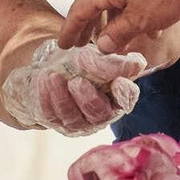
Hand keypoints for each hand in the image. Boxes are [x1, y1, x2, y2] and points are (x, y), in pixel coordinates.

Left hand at [1, 41, 148, 135]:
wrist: (45, 69)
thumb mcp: (92, 57)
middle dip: (87, 98)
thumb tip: (136, 65)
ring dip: (61, 96)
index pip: (126, 99)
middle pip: (99, 114)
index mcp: (115, 96)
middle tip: (76, 81)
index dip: (124, 94)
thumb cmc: (76, 64)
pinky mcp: (55, 122)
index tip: (118, 82)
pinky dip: (45, 96)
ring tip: (51, 75)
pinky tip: (42, 79)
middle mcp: (99, 114)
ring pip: (72, 117)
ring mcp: (77, 122)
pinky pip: (50, 114)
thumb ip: (111, 63)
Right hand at [60, 0, 179, 54]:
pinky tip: (150, 30)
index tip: (63, 44)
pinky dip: (133, 13)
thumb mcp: (139, 21)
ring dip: (115, 22)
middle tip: (82, 44)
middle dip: (90, 26)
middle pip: (95, 3)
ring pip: (115, 0)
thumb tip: (103, 46)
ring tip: (118, 43)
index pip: (80, 9)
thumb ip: (117, 34)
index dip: (70, 29)